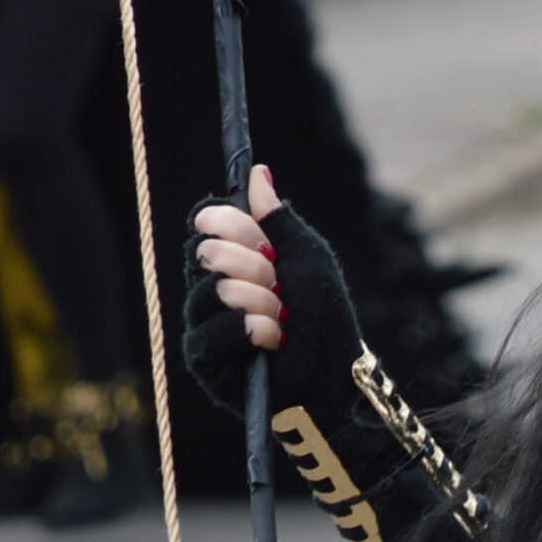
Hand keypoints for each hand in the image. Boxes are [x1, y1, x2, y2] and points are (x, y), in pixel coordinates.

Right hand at [183, 166, 363, 414]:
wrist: (337, 369)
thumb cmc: (325, 315)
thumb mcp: (307, 257)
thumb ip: (277, 218)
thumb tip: (258, 172)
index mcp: (234, 260)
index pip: (206, 224)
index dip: (230, 223)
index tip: (263, 240)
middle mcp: (212, 289)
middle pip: (204, 252)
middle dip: (253, 266)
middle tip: (281, 286)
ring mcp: (205, 324)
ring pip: (210, 292)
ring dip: (259, 302)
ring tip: (283, 318)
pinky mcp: (205, 361)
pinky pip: (210, 333)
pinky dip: (251, 331)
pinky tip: (272, 339)